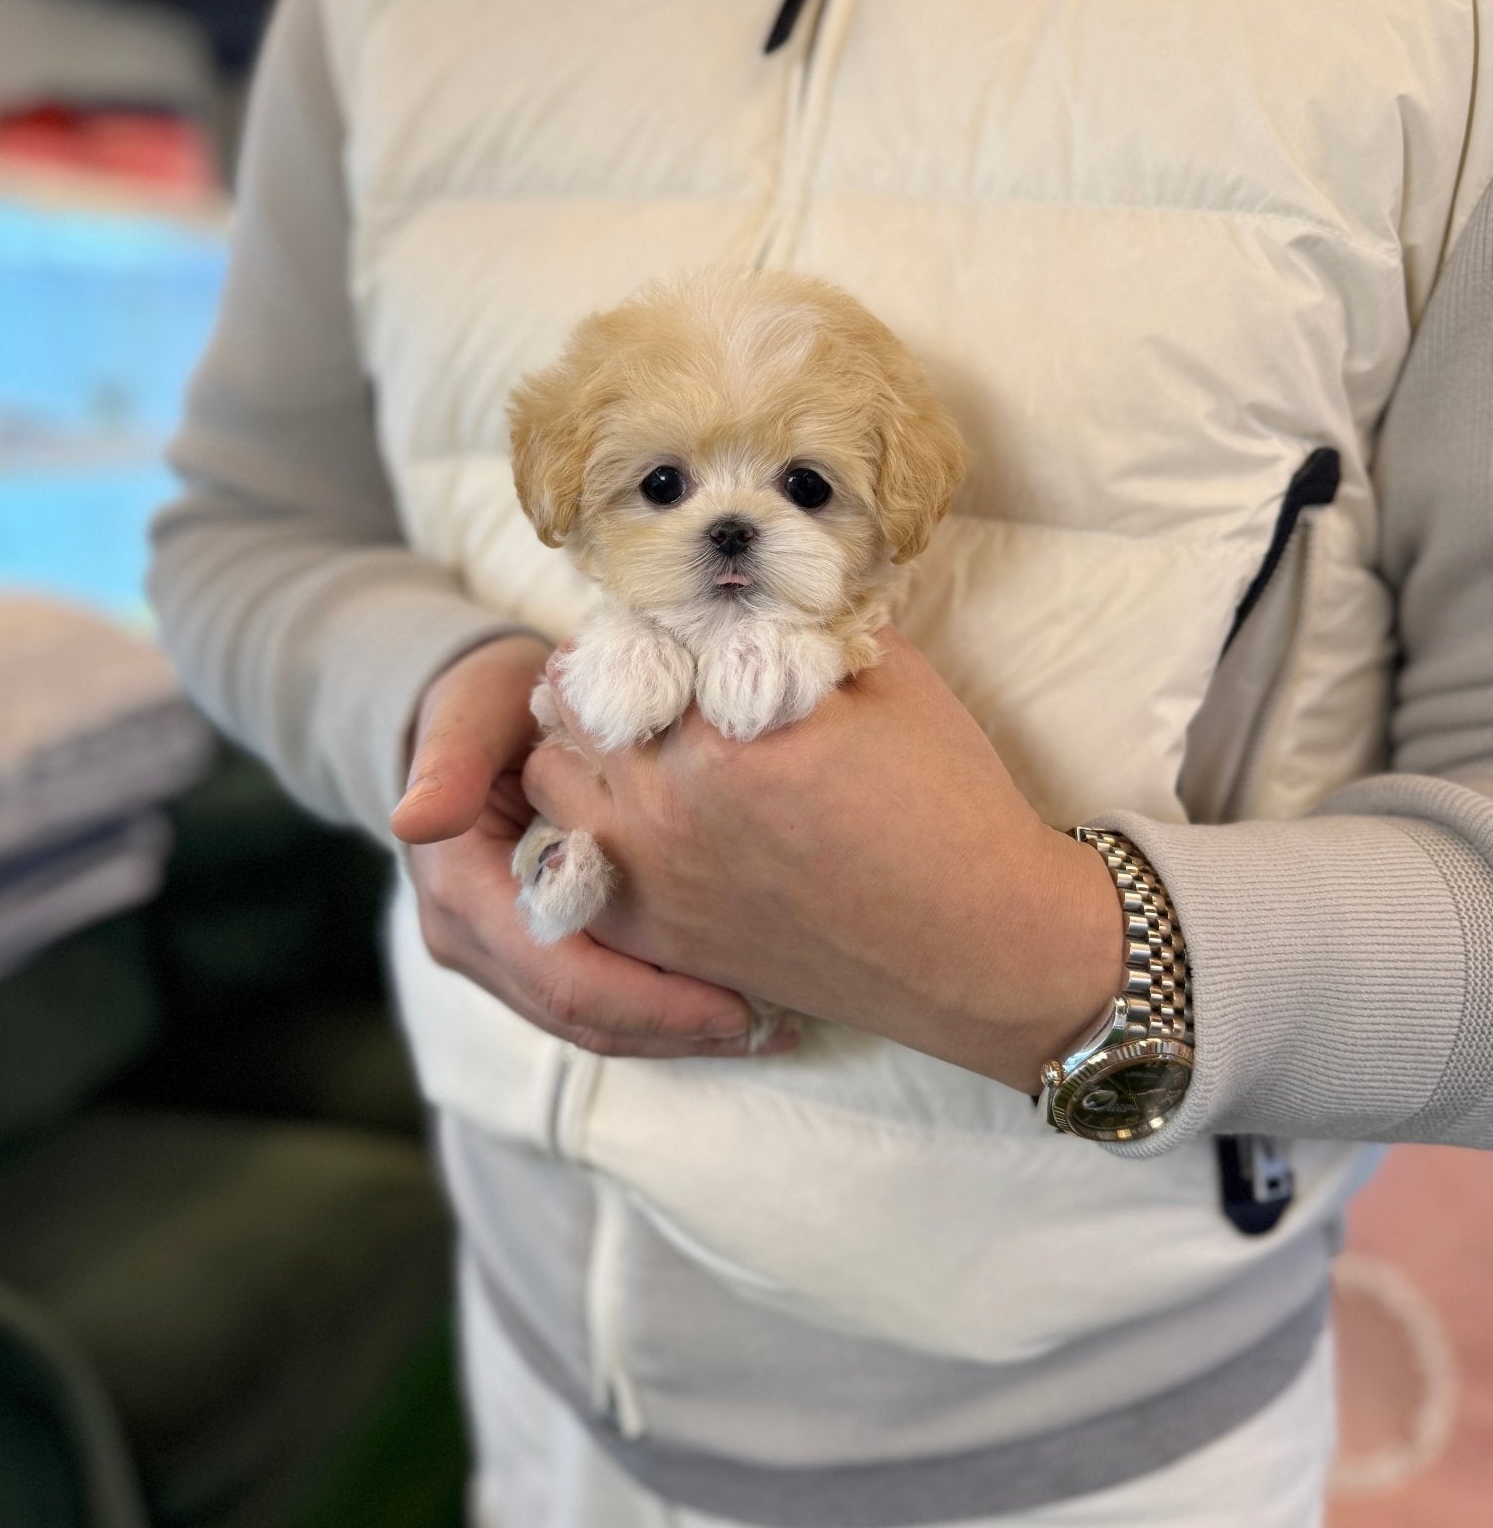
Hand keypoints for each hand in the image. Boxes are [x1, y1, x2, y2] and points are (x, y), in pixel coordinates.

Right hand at [390, 633, 762, 1058]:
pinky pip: (597, 1000)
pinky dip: (660, 1008)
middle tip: (774, 1031)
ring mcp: (498, 956)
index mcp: (460, 892)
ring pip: (592, 1024)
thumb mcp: (472, 712)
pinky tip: (728, 1002)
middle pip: (582, 1018)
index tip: (736, 1009)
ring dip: (675, 1032)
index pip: (562, 978)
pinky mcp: (529, 954)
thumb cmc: (485, 702)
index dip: (651, 1003)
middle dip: (677, 1031)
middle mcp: (471, 940)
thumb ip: (451, 762)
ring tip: (766, 1029)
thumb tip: (414, 820)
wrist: (466, 717)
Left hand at [523, 630, 1124, 1091]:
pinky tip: (627, 811)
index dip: (652, 611)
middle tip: (649, 665)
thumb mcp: (892, 676)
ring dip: (579, 745)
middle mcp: (669, 801)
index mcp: (726, 727)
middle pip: (576, 698)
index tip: (674, 611)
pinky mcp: (656, 933)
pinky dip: (580, 825)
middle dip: (607, 670)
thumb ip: (805, 620)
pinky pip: (564, 862)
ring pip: (551, 776)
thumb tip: (751, 581)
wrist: (976, 945)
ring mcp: (653, 874)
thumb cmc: (950, 806)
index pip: (637, 633)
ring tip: (633, 738)